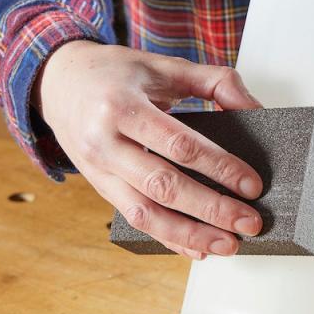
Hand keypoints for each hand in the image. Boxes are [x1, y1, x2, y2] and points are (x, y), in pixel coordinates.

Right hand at [36, 40, 263, 259]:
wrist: (57, 81)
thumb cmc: (115, 74)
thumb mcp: (163, 65)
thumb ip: (215, 81)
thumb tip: (256, 109)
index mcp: (122, 106)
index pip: (179, 144)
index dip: (219, 167)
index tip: (251, 184)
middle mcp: (105, 142)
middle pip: (163, 185)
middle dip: (211, 209)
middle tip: (249, 222)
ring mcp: (98, 170)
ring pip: (145, 213)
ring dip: (190, 234)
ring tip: (228, 244)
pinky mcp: (99, 188)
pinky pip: (134, 219)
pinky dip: (168, 238)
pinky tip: (197, 248)